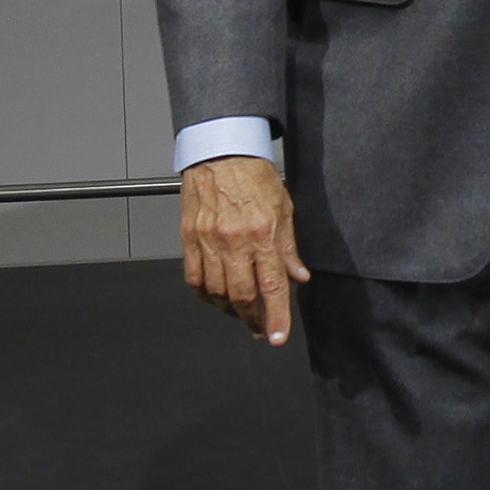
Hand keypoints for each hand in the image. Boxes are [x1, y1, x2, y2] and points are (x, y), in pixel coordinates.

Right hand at [180, 154, 309, 345]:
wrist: (220, 151)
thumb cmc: (254, 175)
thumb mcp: (285, 208)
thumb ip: (290, 248)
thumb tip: (299, 277)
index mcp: (263, 233)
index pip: (272, 286)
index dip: (275, 317)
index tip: (276, 338)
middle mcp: (234, 240)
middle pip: (241, 295)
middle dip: (251, 320)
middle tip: (258, 329)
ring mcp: (208, 240)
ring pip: (216, 291)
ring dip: (229, 309)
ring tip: (241, 312)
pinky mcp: (189, 237)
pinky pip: (194, 277)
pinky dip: (204, 293)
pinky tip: (215, 297)